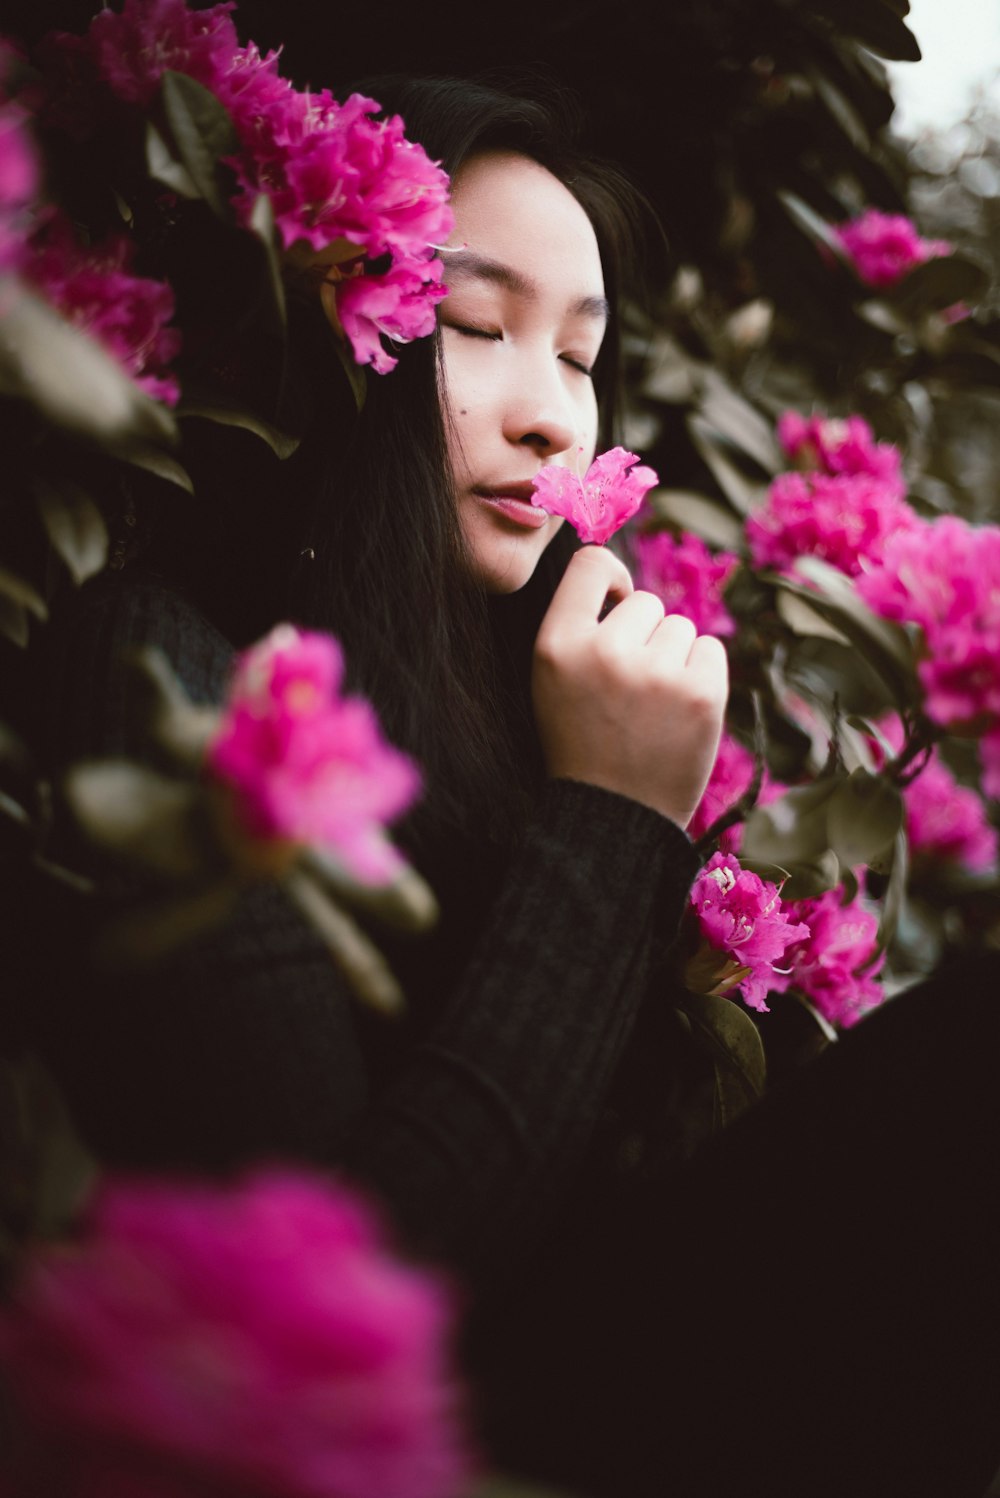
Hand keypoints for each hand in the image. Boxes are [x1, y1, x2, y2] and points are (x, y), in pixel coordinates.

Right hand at [532, 546, 727, 827]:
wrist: (614, 816)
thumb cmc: (583, 744)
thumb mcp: (553, 683)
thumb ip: (580, 628)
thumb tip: (625, 582)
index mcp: (556, 646)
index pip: (591, 564)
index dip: (611, 577)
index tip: (617, 601)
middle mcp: (604, 651)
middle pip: (644, 602)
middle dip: (643, 636)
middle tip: (629, 689)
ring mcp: (655, 673)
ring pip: (680, 628)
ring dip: (672, 658)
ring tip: (652, 706)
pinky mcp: (700, 693)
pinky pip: (711, 650)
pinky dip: (701, 675)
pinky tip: (678, 710)